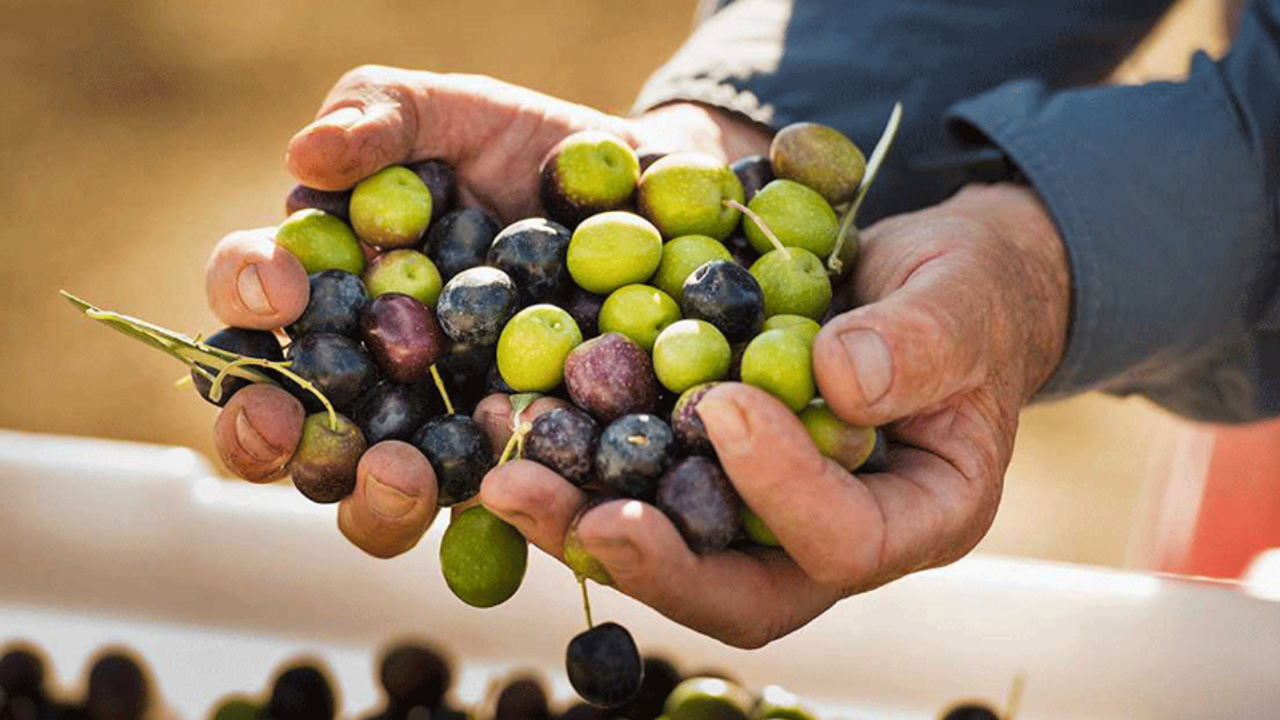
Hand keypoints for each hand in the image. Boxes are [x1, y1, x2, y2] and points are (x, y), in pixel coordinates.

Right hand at [203, 65, 769, 557]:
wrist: (636, 192)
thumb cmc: (522, 147)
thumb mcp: (451, 110)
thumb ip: (380, 115)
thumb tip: (306, 156)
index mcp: (324, 286)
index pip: (248, 299)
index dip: (244, 294)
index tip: (282, 285)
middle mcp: (361, 374)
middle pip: (279, 427)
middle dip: (265, 433)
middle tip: (289, 421)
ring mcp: (435, 431)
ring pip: (368, 499)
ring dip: (370, 499)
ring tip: (402, 475)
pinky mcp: (512, 467)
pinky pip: (489, 515)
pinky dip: (488, 514)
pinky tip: (508, 495)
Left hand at [481, 182, 1069, 646]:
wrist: (923, 284)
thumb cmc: (965, 293)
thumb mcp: (966, 297)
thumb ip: (922, 339)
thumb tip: (837, 380)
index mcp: (919, 517)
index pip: (847, 542)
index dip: (782, 489)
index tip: (725, 403)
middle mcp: (829, 539)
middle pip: (735, 592)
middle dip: (643, 558)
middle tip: (557, 507)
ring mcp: (762, 518)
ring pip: (670, 553)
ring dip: (579, 522)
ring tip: (503, 474)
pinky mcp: (708, 475)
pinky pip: (639, 488)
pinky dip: (577, 465)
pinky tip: (514, 421)